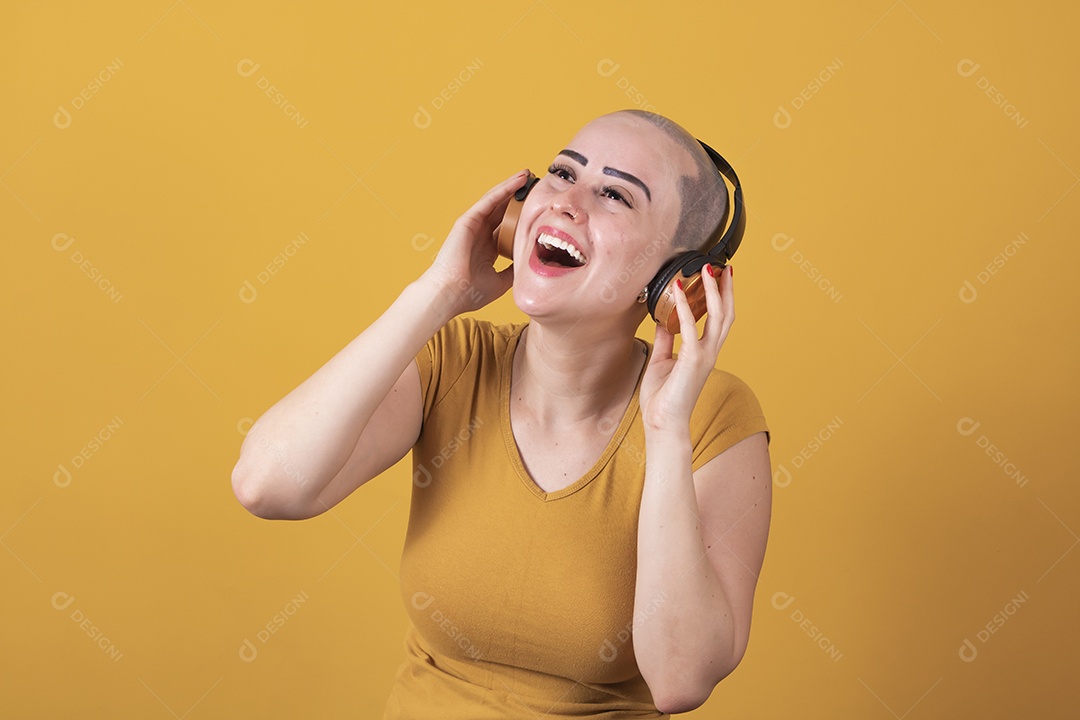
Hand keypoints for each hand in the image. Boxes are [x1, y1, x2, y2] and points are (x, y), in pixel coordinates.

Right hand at [420, 169, 529, 315]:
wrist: (450, 294)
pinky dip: (504, 189)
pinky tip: (518, 180)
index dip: (521, 216)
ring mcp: (473, 226)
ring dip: (512, 187)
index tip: (538, 209)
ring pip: (496, 201)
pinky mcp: (468, 220)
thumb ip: (513, 270)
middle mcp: (479, 234)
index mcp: (486, 249)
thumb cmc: (470, 293)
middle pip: (502, 210)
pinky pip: (489, 200)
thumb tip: (528, 264)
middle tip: (536, 184)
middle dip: (518, 197)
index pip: (507, 227)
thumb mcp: (501, 282)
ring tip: (528, 175)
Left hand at [639, 264, 734, 432]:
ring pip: (717, 317)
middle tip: (723, 266)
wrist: (663, 425)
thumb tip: (662, 321)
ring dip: (713, 292)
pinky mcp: (693, 360)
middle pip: (726, 314)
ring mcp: (704, 356)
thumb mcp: (661, 361)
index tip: (719, 277)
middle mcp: (709, 352)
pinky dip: (685, 307)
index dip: (721, 297)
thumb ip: (665, 340)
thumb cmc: (662, 399)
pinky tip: (680, 291)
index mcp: (703, 352)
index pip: (718, 319)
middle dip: (726, 289)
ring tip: (707, 270)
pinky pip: (690, 328)